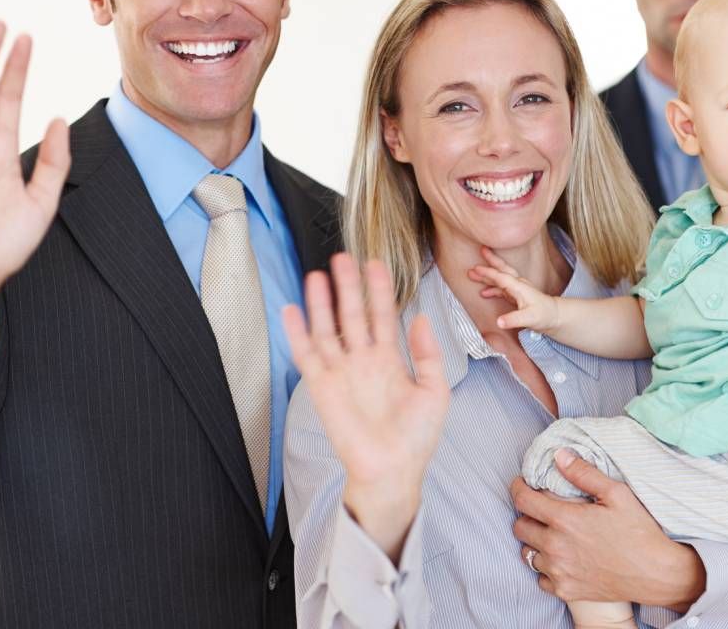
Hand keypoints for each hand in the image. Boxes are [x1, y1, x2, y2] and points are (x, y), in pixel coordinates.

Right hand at [282, 253, 449, 561]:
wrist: (394, 472)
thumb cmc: (416, 438)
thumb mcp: (435, 392)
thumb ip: (428, 354)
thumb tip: (420, 318)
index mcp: (390, 360)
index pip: (382, 315)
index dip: (379, 289)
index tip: (375, 263)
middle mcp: (363, 361)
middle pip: (353, 314)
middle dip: (348, 286)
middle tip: (344, 257)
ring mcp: (341, 372)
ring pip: (328, 328)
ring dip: (322, 302)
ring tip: (319, 274)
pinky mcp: (322, 387)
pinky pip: (307, 355)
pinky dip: (297, 333)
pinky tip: (292, 309)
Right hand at [467, 246, 559, 331]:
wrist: (556, 316)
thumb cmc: (545, 315)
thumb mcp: (529, 318)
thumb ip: (513, 319)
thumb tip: (499, 322)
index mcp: (519, 287)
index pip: (501, 277)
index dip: (488, 272)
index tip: (476, 268)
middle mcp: (518, 285)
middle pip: (502, 269)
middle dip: (491, 261)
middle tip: (481, 250)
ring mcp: (517, 290)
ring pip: (500, 278)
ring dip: (487, 275)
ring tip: (473, 273)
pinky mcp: (517, 296)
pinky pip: (501, 289)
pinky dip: (492, 288)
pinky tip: (484, 292)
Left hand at [512, 450, 704, 610]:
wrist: (657, 574)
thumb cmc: (639, 532)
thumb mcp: (617, 494)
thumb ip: (584, 473)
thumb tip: (559, 455)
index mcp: (565, 520)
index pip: (522, 500)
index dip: (518, 487)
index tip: (522, 484)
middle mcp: (556, 547)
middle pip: (519, 527)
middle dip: (527, 514)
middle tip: (541, 510)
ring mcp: (560, 572)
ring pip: (527, 553)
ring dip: (534, 542)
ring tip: (551, 534)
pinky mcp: (566, 591)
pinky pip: (540, 578)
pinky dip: (545, 568)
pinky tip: (561, 559)